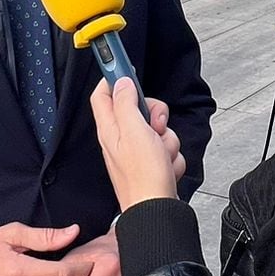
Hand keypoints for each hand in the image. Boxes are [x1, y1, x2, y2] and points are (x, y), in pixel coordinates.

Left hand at [90, 80, 184, 209]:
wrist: (157, 211)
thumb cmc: (143, 177)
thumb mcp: (134, 131)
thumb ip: (126, 103)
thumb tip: (122, 82)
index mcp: (110, 128)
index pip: (103, 94)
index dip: (113, 77)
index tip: (123, 64)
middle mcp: (121, 138)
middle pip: (139, 107)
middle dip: (156, 114)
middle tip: (155, 126)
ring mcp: (138, 151)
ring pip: (158, 128)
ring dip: (167, 140)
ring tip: (161, 155)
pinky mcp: (153, 162)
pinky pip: (167, 147)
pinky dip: (171, 157)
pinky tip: (166, 167)